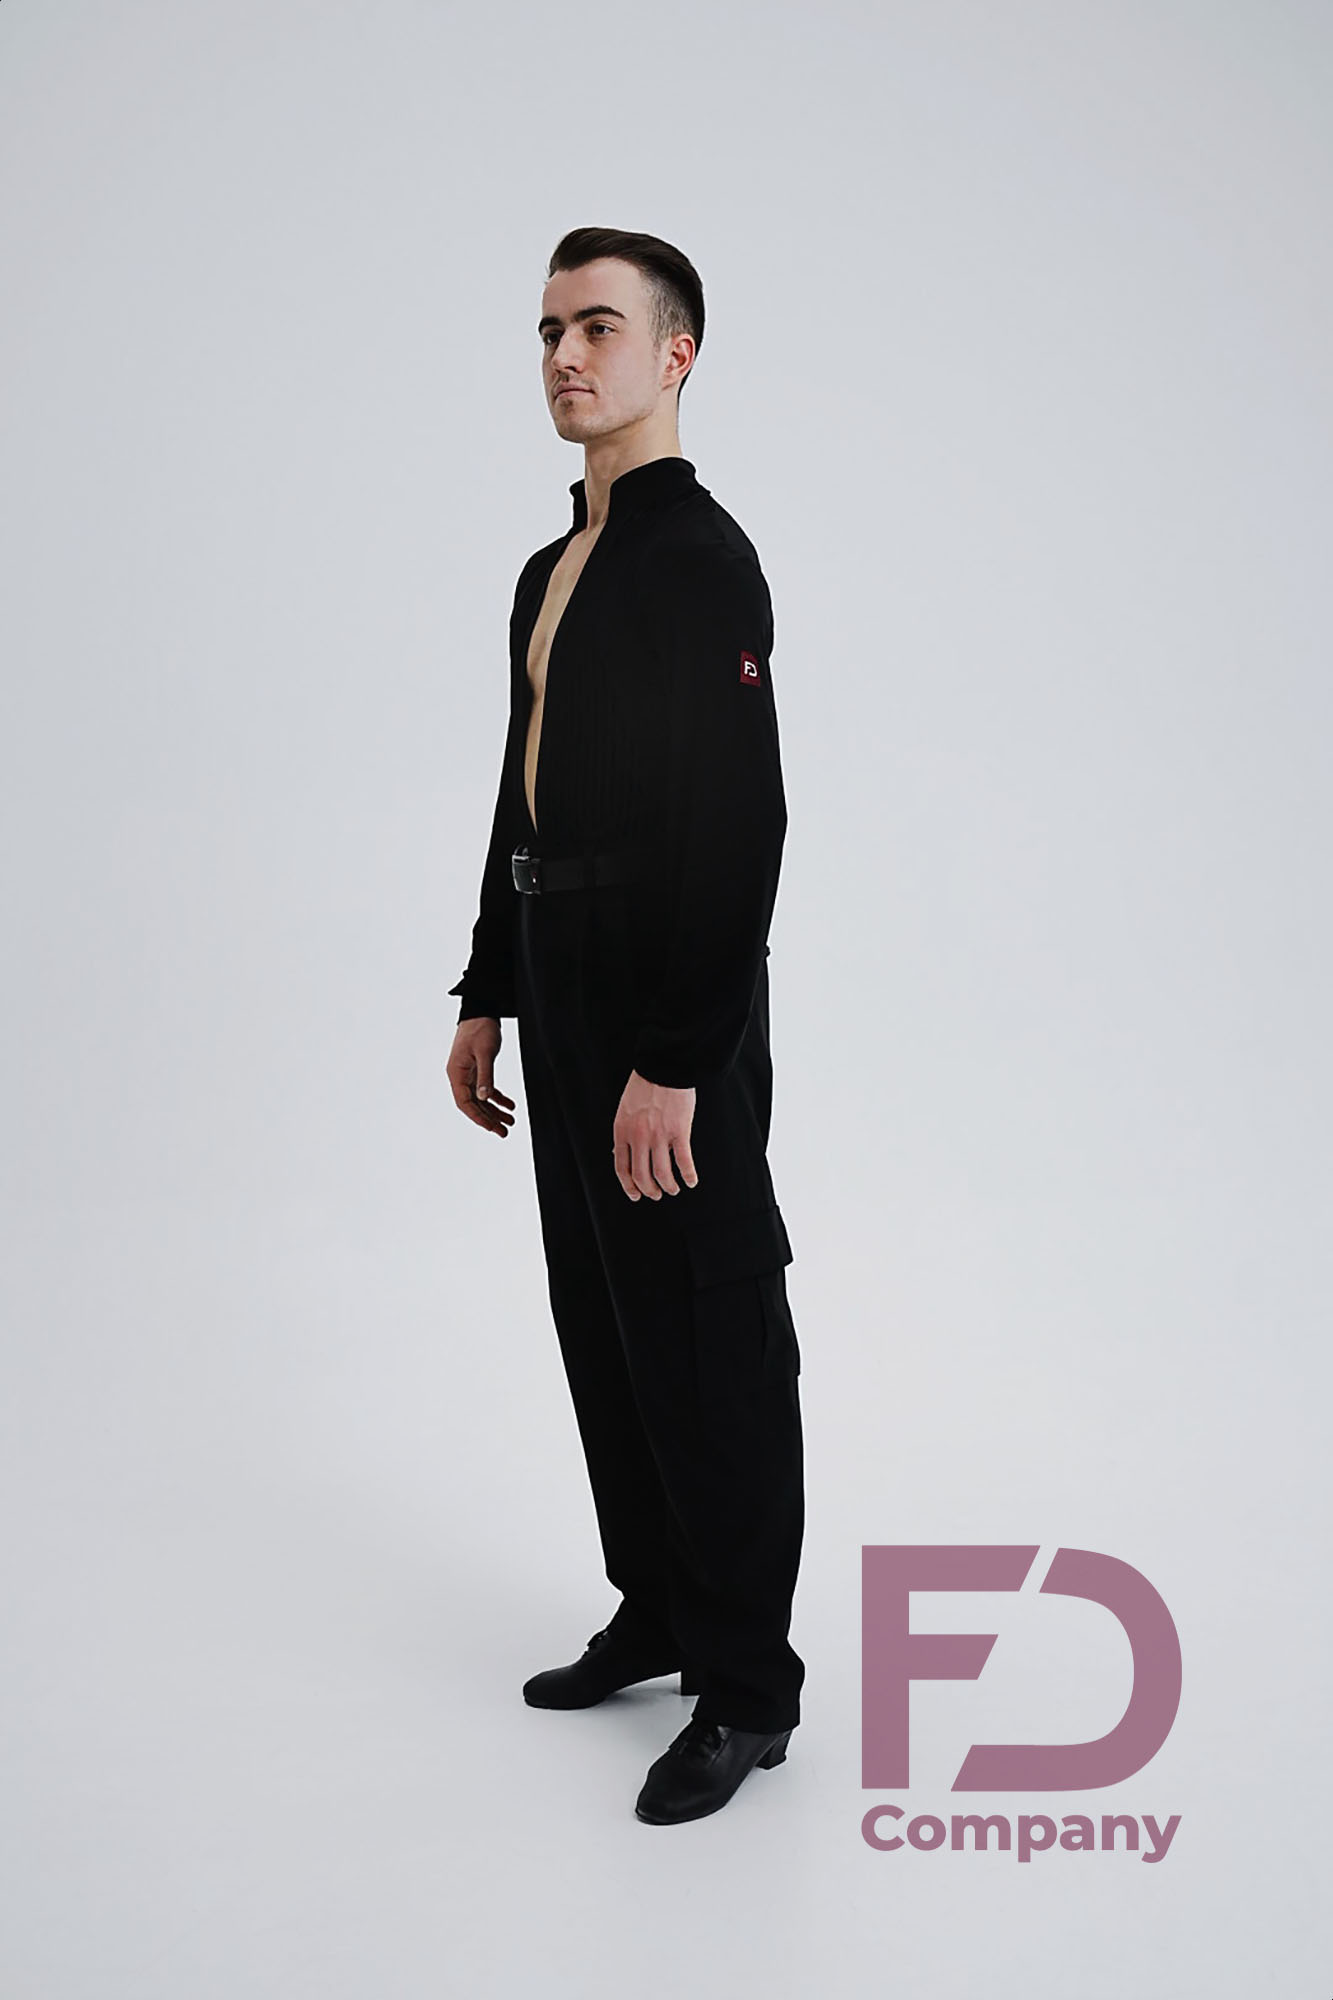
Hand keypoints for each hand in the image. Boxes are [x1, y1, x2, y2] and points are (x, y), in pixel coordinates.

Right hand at [446, 1017, 516, 1136]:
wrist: (482, 1010)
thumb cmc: (480, 1029)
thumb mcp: (485, 1053)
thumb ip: (485, 1076)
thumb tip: (484, 1098)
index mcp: (456, 1073)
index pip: (465, 1103)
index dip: (478, 1117)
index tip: (492, 1128)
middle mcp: (460, 1076)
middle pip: (473, 1104)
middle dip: (489, 1119)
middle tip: (504, 1132)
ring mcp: (468, 1073)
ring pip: (481, 1099)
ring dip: (495, 1111)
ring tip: (510, 1122)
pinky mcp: (478, 1069)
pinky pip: (486, 1089)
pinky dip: (498, 1098)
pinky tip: (510, 1106)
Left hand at [613, 1068, 697, 1199]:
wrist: (664, 1066)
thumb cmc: (644, 1085)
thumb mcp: (624, 1110)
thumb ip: (624, 1132)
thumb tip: (620, 1153)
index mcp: (622, 1131)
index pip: (622, 1168)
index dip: (629, 1186)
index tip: (636, 1194)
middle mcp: (638, 1137)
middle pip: (641, 1176)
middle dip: (649, 1190)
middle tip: (656, 1194)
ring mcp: (658, 1135)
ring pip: (662, 1174)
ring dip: (668, 1186)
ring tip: (673, 1189)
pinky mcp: (679, 1131)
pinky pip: (684, 1161)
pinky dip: (688, 1175)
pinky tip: (691, 1181)